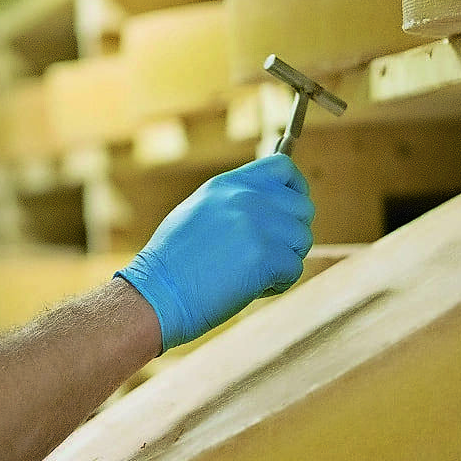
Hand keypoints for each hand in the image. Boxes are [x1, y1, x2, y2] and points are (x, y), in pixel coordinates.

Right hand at [117, 152, 313, 350]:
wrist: (158, 292)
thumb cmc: (172, 262)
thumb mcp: (198, 213)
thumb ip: (234, 203)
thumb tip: (271, 205)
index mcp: (227, 184)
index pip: (282, 168)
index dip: (295, 188)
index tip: (290, 208)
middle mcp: (245, 197)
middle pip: (302, 207)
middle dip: (290, 233)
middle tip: (264, 253)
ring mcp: (257, 225)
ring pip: (301, 240)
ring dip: (284, 260)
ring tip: (250, 272)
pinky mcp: (266, 256)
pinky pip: (294, 268)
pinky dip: (277, 283)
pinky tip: (249, 287)